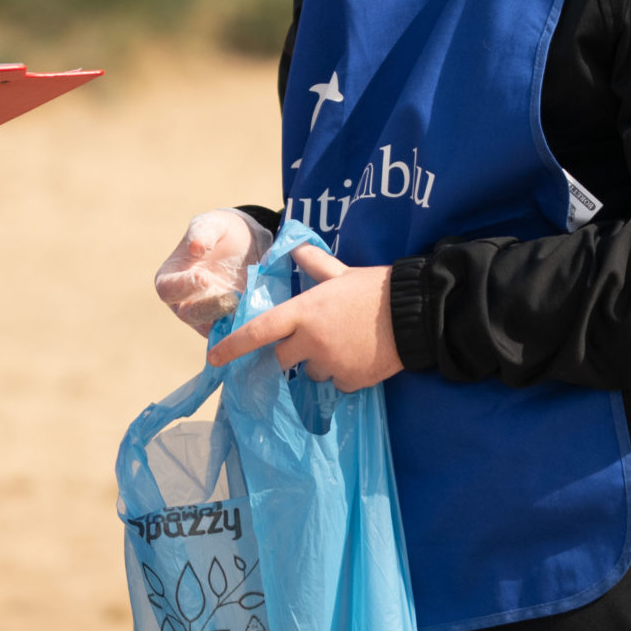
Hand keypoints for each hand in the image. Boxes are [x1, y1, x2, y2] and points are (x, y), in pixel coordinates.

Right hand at [154, 209, 265, 330]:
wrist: (247, 244)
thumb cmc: (222, 231)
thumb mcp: (214, 223)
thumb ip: (203, 231)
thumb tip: (196, 247)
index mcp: (170, 278)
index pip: (168, 289)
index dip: (183, 286)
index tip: (204, 278)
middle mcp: (183, 302)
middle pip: (188, 314)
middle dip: (207, 308)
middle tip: (229, 298)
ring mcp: (205, 316)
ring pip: (210, 327)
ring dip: (226, 320)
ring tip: (244, 305)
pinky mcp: (226, 323)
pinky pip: (230, 332)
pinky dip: (241, 327)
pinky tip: (255, 316)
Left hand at [206, 244, 400, 391]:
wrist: (414, 314)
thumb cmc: (375, 288)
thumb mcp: (340, 271)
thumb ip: (312, 263)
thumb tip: (295, 247)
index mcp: (303, 313)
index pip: (259, 331)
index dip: (233, 346)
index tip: (215, 359)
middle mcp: (311, 342)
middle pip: (282, 359)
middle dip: (291, 353)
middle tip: (314, 339)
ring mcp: (331, 364)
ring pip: (313, 372)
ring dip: (322, 363)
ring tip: (347, 343)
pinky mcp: (351, 382)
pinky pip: (338, 384)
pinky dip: (344, 374)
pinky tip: (361, 356)